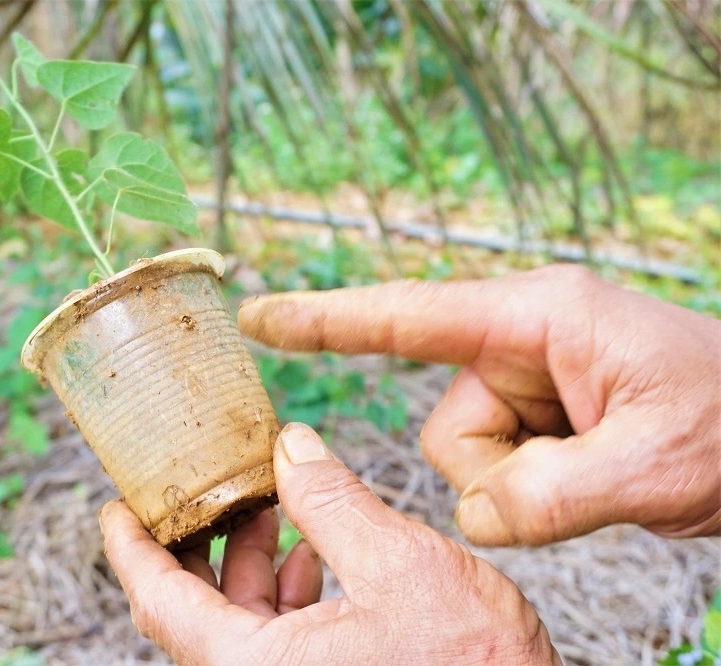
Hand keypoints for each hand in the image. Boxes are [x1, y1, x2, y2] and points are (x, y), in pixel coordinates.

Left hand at [101, 423, 559, 664]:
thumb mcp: (399, 565)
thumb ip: (332, 501)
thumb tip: (289, 447)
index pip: (159, 598)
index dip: (130, 545)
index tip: (115, 506)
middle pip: (194, 610)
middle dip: (200, 540)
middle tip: (207, 486)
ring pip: (239, 625)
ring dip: (248, 562)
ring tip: (270, 506)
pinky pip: (279, 643)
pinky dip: (287, 594)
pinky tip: (312, 554)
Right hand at [238, 265, 720, 545]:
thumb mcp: (656, 461)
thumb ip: (549, 494)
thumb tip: (476, 514)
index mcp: (539, 317)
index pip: (407, 315)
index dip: (325, 319)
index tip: (258, 314)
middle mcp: (520, 344)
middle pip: (447, 429)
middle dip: (503, 474)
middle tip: (589, 472)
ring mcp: (526, 385)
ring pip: (467, 463)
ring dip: (525, 488)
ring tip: (603, 470)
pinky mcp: (535, 421)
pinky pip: (495, 479)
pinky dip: (537, 496)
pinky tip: (596, 474)